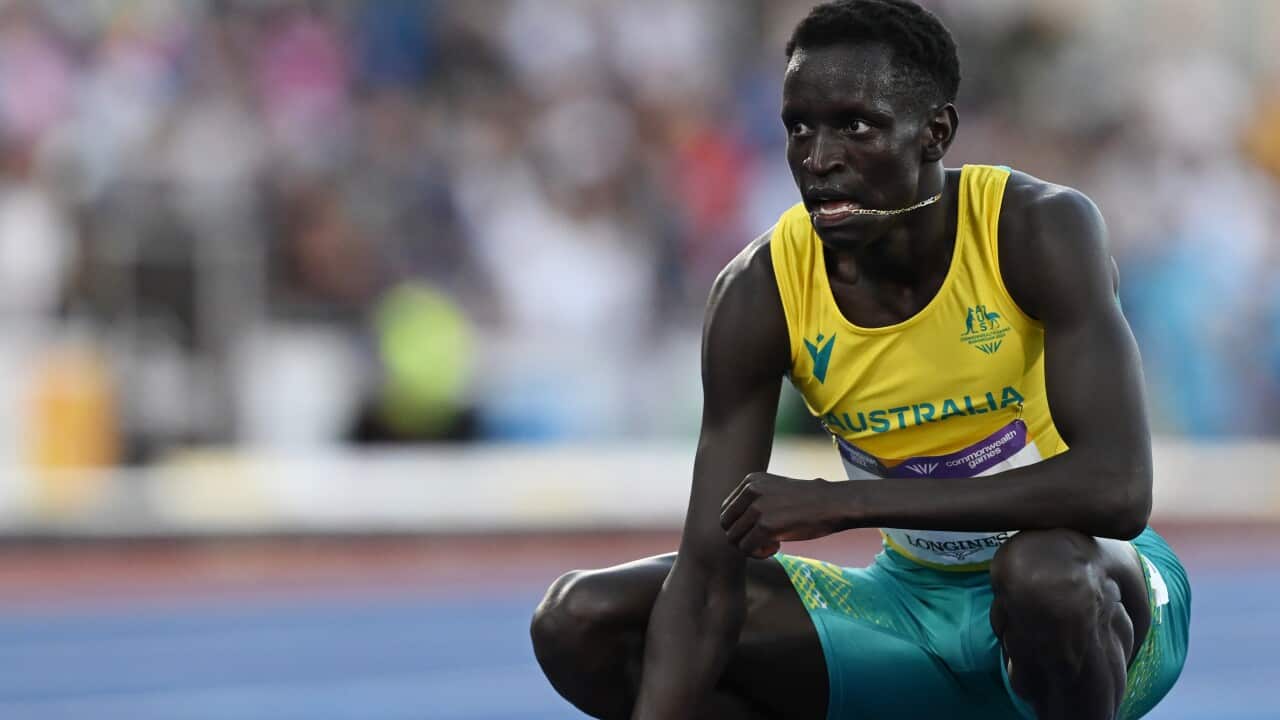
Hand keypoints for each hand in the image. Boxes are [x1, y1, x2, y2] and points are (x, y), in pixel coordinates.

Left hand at [719, 472, 843, 557]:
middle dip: (741, 538)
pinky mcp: (766, 526)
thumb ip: (754, 501)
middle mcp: (750, 490)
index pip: (726, 510)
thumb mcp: (775, 490)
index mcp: (750, 480)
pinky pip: (747, 548)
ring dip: (750, 547)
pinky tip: (776, 548)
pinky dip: (759, 554)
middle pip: (726, 525)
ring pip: (734, 539)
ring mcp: (757, 508)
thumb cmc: (808, 501)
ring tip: (771, 545)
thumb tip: (732, 526)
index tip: (760, 529)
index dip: (740, 526)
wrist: (833, 503)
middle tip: (763, 541)